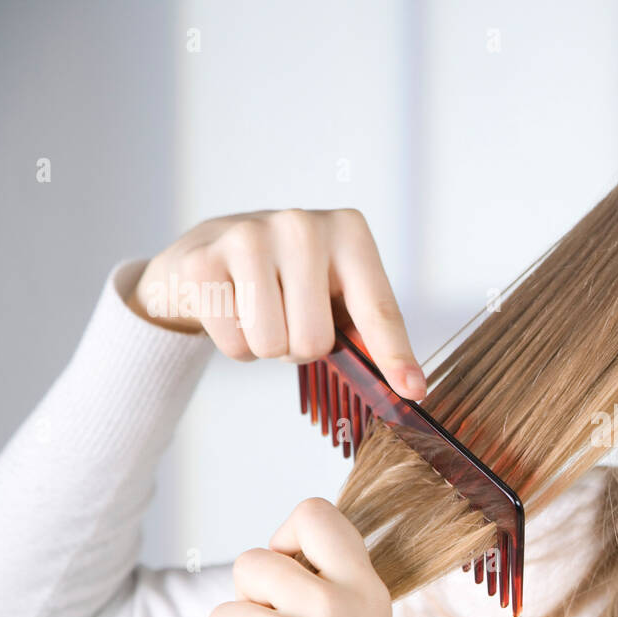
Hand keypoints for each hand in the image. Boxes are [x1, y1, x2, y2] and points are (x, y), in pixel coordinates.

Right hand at [125, 207, 426, 399]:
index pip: (378, 310)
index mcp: (349, 232)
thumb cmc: (289, 280)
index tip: (414, 391)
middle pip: (315, 341)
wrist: (210, 250)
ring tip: (259, 310)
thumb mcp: (336, 291)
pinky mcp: (203, 260)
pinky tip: (230, 307)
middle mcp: (302, 225)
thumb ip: (369, 331)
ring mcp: (248, 237)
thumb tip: (409, 388)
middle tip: (288, 318)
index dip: (394, 357)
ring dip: (266, 347)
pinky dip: (234, 344)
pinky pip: (234, 344)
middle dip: (300, 348)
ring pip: (272, 345)